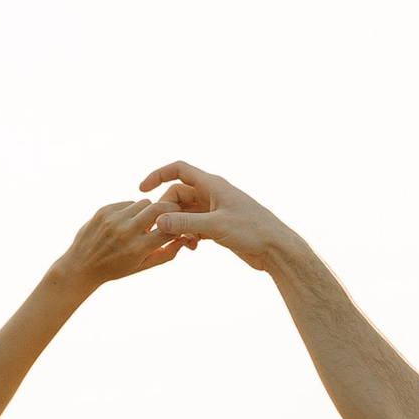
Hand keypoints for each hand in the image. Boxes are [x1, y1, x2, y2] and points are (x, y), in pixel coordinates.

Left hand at [57, 197, 180, 290]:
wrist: (80, 266)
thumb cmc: (115, 270)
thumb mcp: (142, 267)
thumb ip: (166, 254)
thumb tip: (185, 239)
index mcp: (137, 249)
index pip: (169, 228)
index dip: (179, 224)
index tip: (182, 224)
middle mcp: (126, 231)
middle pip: (159, 208)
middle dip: (170, 209)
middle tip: (172, 214)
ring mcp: (113, 219)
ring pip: (144, 203)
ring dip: (149, 211)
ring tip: (145, 223)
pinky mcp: (104, 210)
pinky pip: (128, 203)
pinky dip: (133, 210)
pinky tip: (128, 222)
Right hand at [139, 158, 313, 276]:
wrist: (276, 249)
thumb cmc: (252, 231)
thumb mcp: (215, 226)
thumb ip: (185, 223)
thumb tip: (157, 220)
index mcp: (212, 185)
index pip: (178, 169)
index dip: (157, 175)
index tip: (141, 190)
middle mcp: (213, 194)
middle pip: (178, 194)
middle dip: (166, 209)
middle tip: (160, 228)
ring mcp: (215, 210)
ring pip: (185, 212)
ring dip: (177, 225)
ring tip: (178, 242)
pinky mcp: (219, 226)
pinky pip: (194, 225)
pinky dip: (188, 234)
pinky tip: (190, 248)